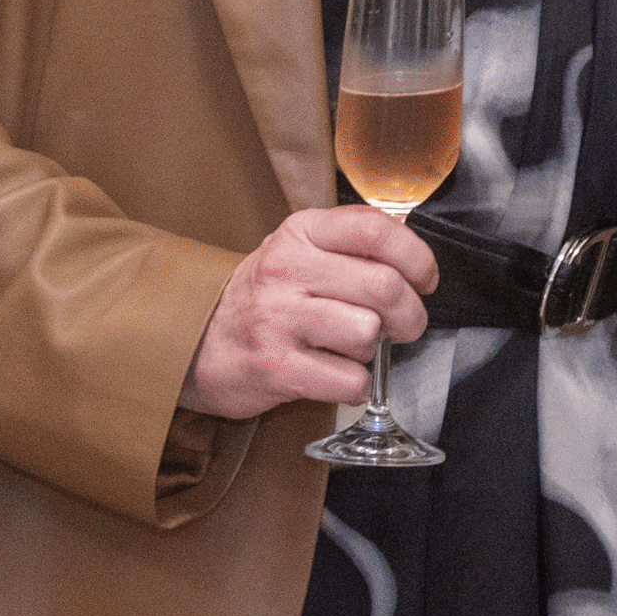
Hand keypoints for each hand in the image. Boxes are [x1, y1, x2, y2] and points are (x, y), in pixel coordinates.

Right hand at [179, 206, 436, 420]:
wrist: (191, 340)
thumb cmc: (262, 297)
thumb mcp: (297, 249)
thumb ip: (350, 242)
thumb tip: (412, 254)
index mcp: (301, 233)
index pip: (376, 230)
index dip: (417, 257)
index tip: (425, 279)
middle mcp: (288, 270)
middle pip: (385, 286)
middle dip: (410, 314)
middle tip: (404, 325)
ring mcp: (279, 319)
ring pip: (368, 332)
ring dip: (373, 349)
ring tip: (352, 348)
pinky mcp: (275, 367)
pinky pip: (349, 379)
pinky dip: (356, 385)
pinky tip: (338, 376)